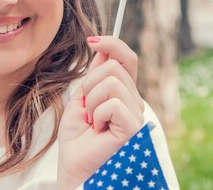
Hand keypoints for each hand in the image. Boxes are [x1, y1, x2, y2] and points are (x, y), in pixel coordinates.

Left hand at [57, 36, 144, 189]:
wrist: (76, 171)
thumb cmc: (79, 142)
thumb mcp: (82, 101)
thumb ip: (94, 77)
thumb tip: (102, 49)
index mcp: (123, 94)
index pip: (126, 59)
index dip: (112, 44)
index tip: (92, 41)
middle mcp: (134, 102)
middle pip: (114, 66)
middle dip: (90, 83)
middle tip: (87, 110)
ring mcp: (136, 114)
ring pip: (112, 82)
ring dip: (92, 101)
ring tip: (93, 122)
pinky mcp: (134, 127)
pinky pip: (113, 103)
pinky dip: (97, 114)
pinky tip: (98, 130)